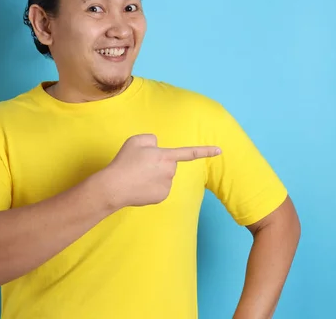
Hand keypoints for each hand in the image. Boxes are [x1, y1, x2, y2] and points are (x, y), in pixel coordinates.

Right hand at [98, 134, 220, 208]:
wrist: (115, 186)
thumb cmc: (125, 162)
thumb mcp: (136, 140)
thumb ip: (150, 139)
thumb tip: (156, 147)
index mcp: (166, 156)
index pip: (189, 152)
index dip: (205, 151)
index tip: (220, 151)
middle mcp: (170, 171)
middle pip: (170, 164)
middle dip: (160, 163)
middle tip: (141, 164)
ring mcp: (167, 185)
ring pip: (165, 176)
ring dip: (155, 175)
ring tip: (138, 176)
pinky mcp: (162, 197)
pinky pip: (160, 188)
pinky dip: (152, 187)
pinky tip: (140, 186)